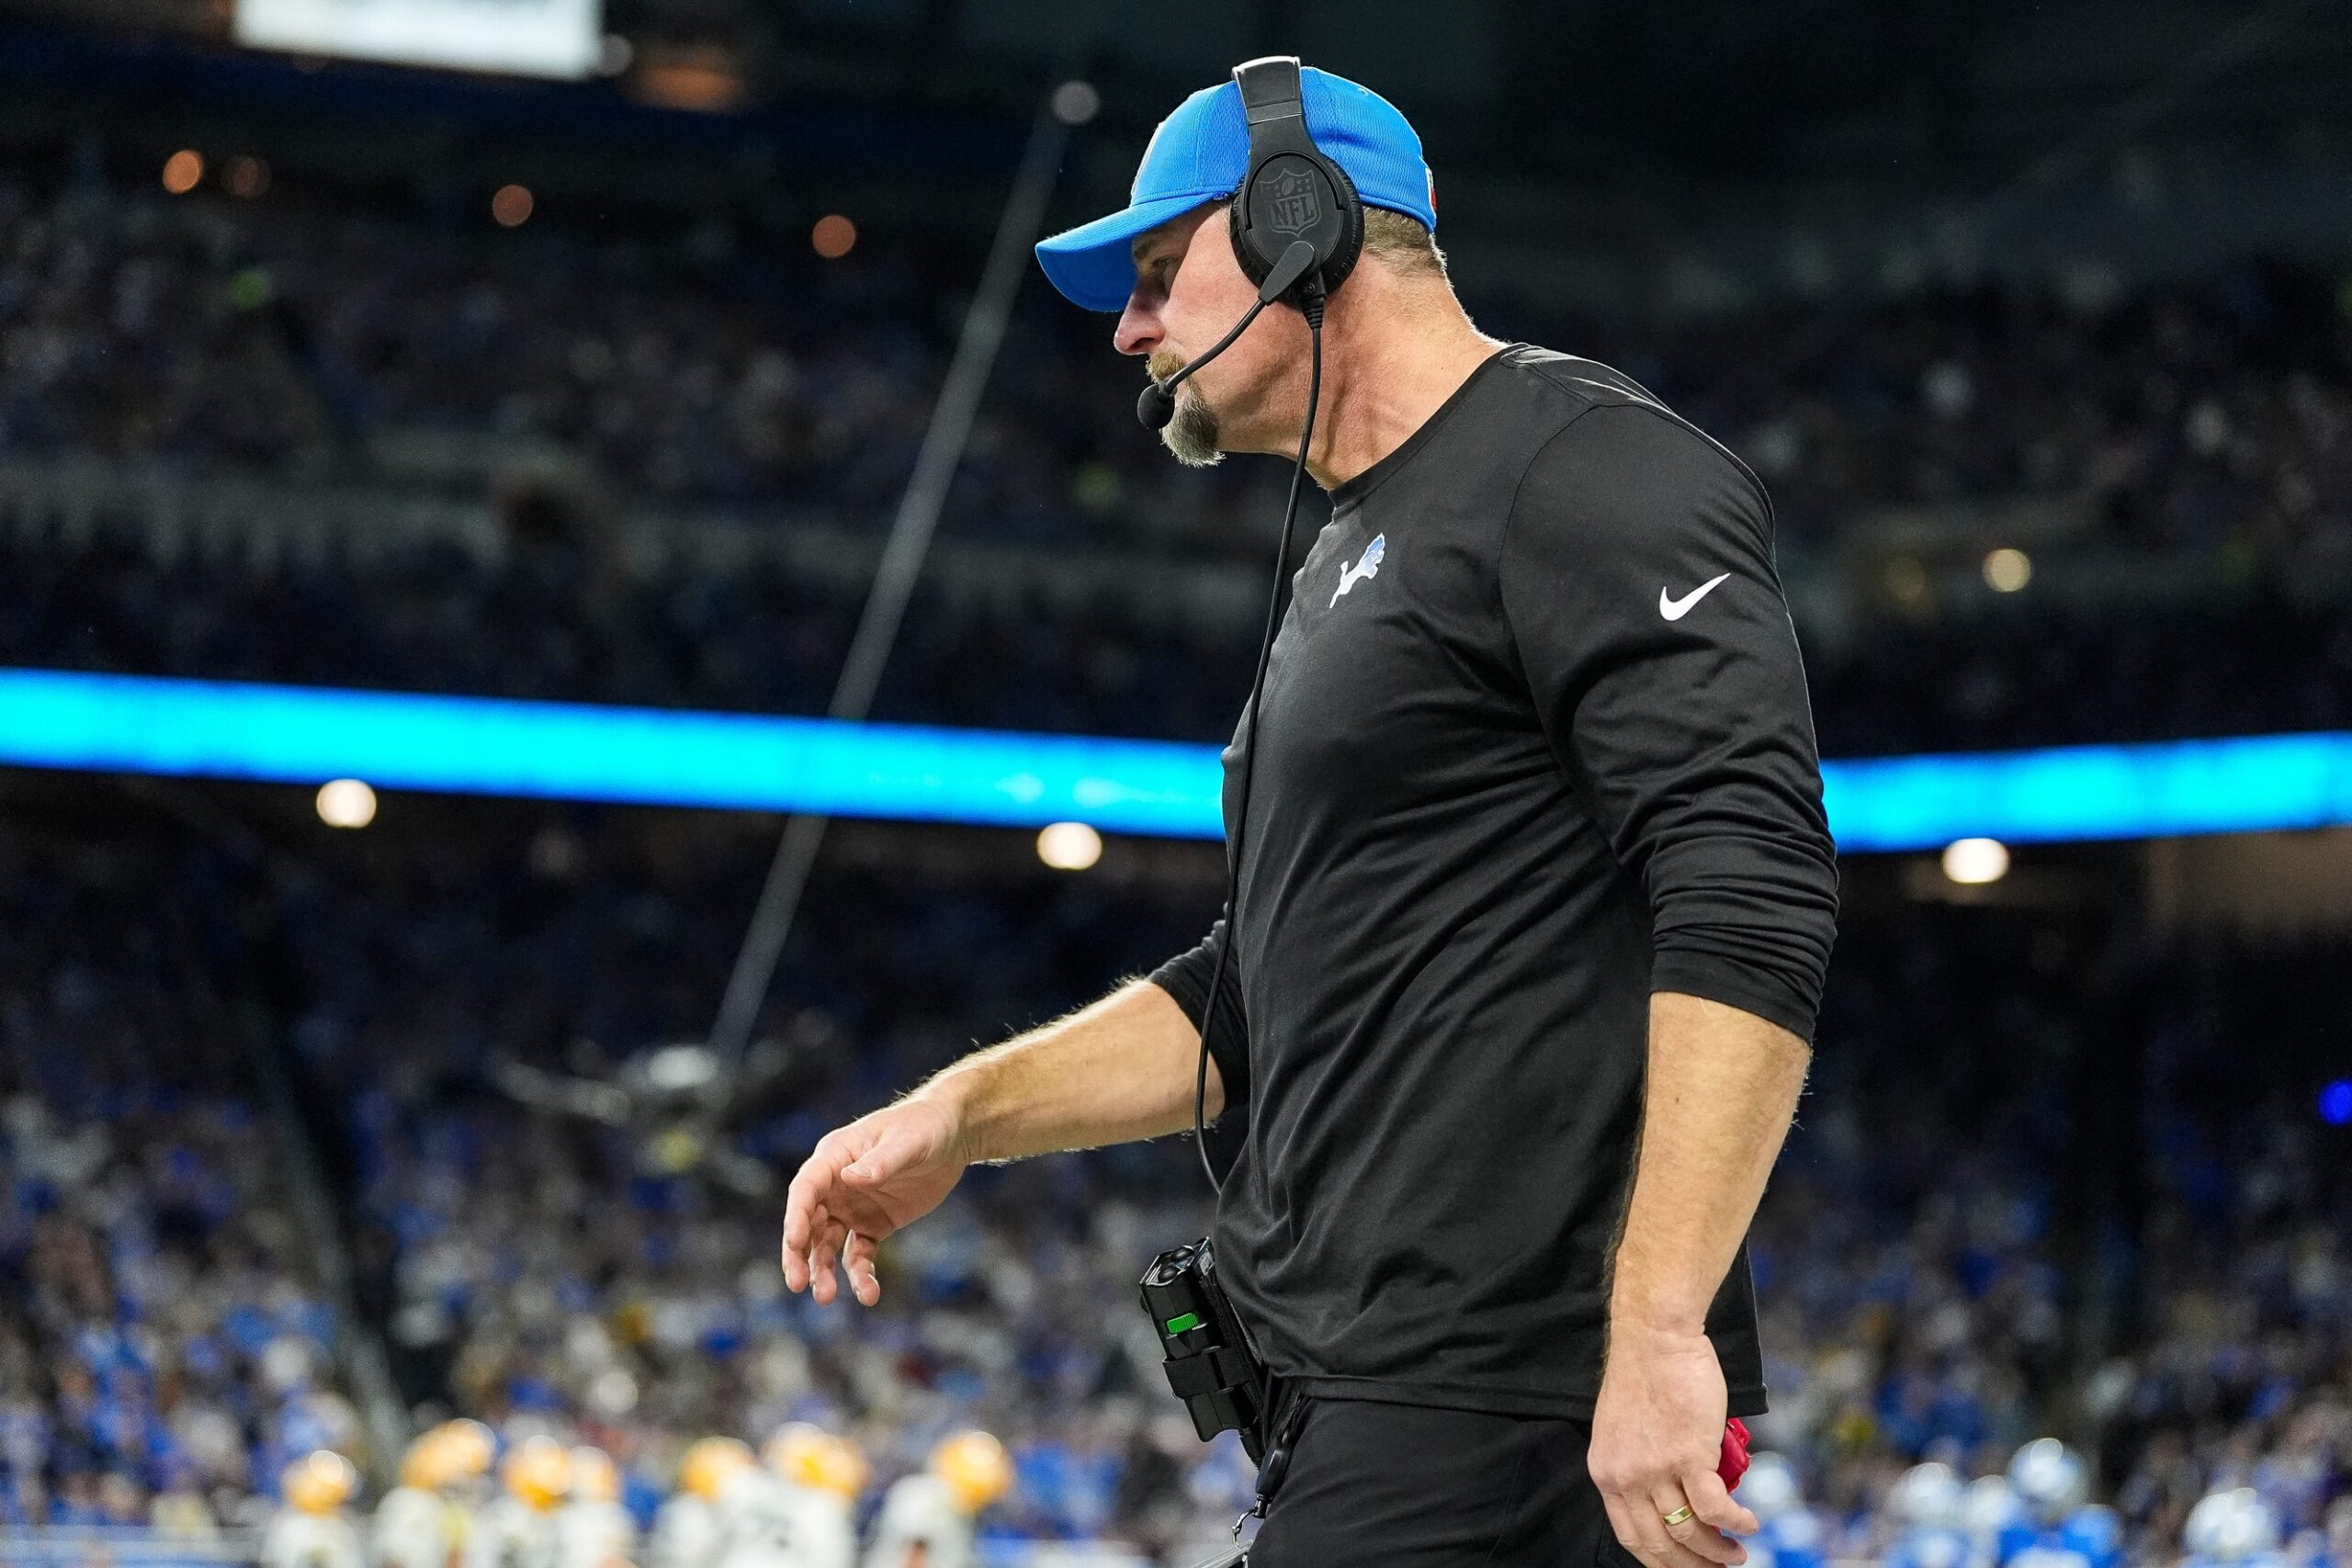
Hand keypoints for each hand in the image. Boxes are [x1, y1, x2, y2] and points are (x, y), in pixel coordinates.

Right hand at [780, 1093, 967, 1305]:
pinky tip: (869, 1294)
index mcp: (834, 1157)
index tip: (794, 1243)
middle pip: (806, 1223)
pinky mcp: (873, 1226)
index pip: (806, 1189)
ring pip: (827, 1245)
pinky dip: (861, 1275)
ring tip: (826, 1298)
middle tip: (797, 1284)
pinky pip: (859, 1255)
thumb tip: (849, 1178)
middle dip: (799, 1254)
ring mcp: (851, 1208)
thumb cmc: (924, 1127)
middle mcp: (835, 1185)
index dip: (796, 1216)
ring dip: (823, 1271)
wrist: (951, 1137)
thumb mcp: (907, 1141)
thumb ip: (880, 1161)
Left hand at [1589, 1319, 1757, 1567]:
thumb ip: (1641, 1464)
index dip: (1661, 1560)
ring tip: (1738, 1553)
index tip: (1683, 1567)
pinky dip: (1737, 1523)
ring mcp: (1656, 1469)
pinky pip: (1717, 1508)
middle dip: (1692, 1565)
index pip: (1631, 1536)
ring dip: (1718, 1551)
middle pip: (1660, 1543)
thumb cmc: (1646, 1372)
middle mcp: (1626, 1477)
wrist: (1655, 1335)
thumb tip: (1675, 1494)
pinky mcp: (1688, 1456)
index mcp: (1606, 1472)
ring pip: (1690, 1531)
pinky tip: (1750, 1524)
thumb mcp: (1624, 1429)